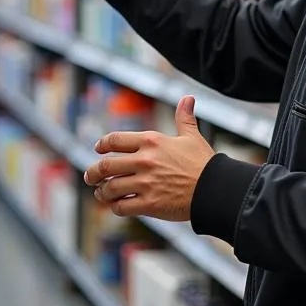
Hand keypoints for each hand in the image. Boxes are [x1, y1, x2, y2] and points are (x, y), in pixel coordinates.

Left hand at [83, 97, 213, 221]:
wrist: (216, 189)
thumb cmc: (204, 163)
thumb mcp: (192, 137)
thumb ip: (184, 118)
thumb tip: (188, 98)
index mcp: (151, 141)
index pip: (115, 140)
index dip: (102, 144)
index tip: (97, 149)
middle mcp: (144, 160)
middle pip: (106, 166)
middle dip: (93, 173)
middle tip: (89, 177)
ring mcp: (146, 183)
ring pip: (111, 188)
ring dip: (102, 192)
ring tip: (101, 194)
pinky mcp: (150, 204)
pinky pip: (122, 206)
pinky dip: (116, 206)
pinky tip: (117, 206)